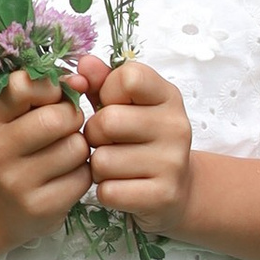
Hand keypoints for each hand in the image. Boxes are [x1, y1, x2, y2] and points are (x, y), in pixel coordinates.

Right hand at [0, 68, 92, 248]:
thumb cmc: (17, 150)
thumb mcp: (18, 114)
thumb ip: (49, 88)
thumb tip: (84, 79)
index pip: (23, 85)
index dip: (50, 86)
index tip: (53, 96)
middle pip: (57, 119)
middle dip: (72, 117)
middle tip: (67, 126)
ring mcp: (17, 182)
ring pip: (76, 148)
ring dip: (80, 147)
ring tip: (65, 152)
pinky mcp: (41, 207)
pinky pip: (83, 177)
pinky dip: (83, 173)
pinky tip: (66, 175)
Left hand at [80, 54, 193, 226]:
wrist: (176, 190)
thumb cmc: (142, 140)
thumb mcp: (126, 105)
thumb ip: (102, 82)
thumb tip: (82, 64)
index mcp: (168, 96)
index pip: (128, 78)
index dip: (107, 92)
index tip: (113, 105)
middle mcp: (176, 126)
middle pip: (107, 122)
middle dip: (95, 135)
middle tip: (107, 143)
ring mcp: (173, 163)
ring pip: (102, 160)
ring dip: (98, 167)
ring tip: (115, 166)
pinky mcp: (162, 196)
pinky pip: (108, 191)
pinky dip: (106, 191)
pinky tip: (121, 187)